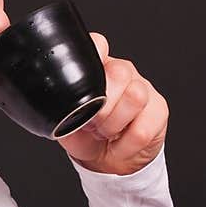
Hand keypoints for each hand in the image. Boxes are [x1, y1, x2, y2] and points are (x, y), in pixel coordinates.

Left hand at [56, 34, 168, 174]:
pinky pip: (143, 128)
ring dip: (114, 125)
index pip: (99, 45)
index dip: (94, 54)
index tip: (82, 77)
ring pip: (135, 97)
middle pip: (119, 74)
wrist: (108, 161)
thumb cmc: (87, 135)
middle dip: (101, 108)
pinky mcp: (159, 110)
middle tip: (92, 125)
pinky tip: (120, 144)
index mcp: (98, 69)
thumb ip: (59, 107)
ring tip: (105, 133)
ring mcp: (144, 89)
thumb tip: (46, 104)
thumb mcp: (66, 120)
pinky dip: (125, 145)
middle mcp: (123, 72)